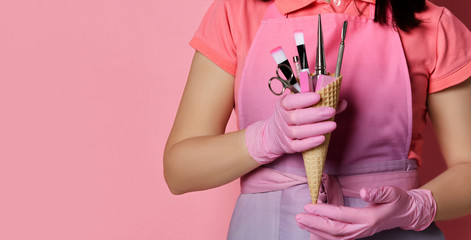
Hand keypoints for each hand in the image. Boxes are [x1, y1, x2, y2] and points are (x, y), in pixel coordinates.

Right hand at [245, 92, 336, 163]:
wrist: (272, 135)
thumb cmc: (292, 115)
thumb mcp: (299, 105)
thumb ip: (320, 102)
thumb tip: (342, 103)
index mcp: (283, 105)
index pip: (290, 101)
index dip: (303, 99)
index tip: (318, 96)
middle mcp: (282, 119)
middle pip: (296, 117)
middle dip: (315, 114)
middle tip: (331, 111)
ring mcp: (285, 133)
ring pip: (299, 132)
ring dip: (317, 128)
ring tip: (333, 125)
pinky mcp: (288, 146)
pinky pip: (298, 146)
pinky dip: (310, 143)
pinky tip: (322, 139)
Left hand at [296, 186, 436, 239]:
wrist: (406, 213)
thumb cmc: (398, 201)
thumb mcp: (393, 193)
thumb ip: (378, 192)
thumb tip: (364, 192)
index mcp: (368, 218)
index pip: (341, 215)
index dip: (324, 211)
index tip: (309, 205)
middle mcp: (362, 229)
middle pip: (334, 230)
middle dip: (314, 223)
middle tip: (298, 216)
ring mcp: (359, 234)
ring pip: (334, 236)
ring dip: (316, 229)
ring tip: (301, 221)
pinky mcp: (356, 234)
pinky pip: (337, 237)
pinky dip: (323, 234)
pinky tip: (312, 228)